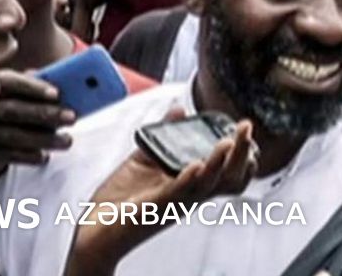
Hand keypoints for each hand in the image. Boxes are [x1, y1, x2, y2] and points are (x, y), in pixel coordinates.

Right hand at [0, 70, 74, 180]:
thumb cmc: (11, 110)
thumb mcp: (21, 96)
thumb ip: (39, 90)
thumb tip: (69, 89)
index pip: (9, 81)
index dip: (33, 87)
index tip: (57, 93)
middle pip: (12, 110)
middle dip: (45, 114)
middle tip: (71, 117)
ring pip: (11, 135)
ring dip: (43, 138)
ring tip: (67, 140)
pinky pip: (7, 155)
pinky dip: (29, 156)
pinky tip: (45, 156)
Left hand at [66, 108, 257, 274]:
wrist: (95, 231)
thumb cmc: (122, 201)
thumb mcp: (146, 160)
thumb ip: (165, 137)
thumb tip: (179, 110)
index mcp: (191, 185)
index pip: (228, 173)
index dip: (244, 155)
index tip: (247, 131)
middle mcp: (189, 195)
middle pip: (228, 179)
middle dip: (242, 153)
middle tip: (246, 128)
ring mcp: (174, 202)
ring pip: (208, 185)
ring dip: (220, 162)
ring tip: (228, 142)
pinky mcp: (155, 207)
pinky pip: (177, 193)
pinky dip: (189, 178)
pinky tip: (197, 164)